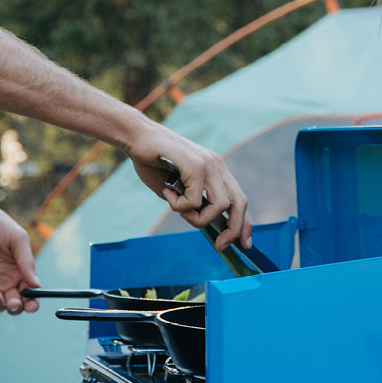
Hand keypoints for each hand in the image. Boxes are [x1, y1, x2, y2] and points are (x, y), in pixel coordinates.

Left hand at [0, 178, 40, 314]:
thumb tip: (36, 285)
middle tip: (14, 303)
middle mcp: (8, 280)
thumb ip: (27, 261)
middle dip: (16, 308)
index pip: (31, 293)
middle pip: (16, 304)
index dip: (33, 303)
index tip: (32, 306)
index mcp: (21, 271)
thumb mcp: (17, 239)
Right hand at [128, 126, 251, 249]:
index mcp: (217, 171)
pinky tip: (166, 193)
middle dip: (233, 229)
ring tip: (178, 210)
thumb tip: (210, 227)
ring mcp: (209, 164)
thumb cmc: (153, 163)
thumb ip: (194, 205)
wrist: (137, 137)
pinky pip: (195, 200)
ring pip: (220, 205)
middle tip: (219, 245)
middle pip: (239, 203)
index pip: (239, 200)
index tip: (244, 244)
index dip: (244, 224)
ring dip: (199, 218)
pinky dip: (179, 206)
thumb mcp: (178, 190)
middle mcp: (217, 166)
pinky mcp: (196, 164)